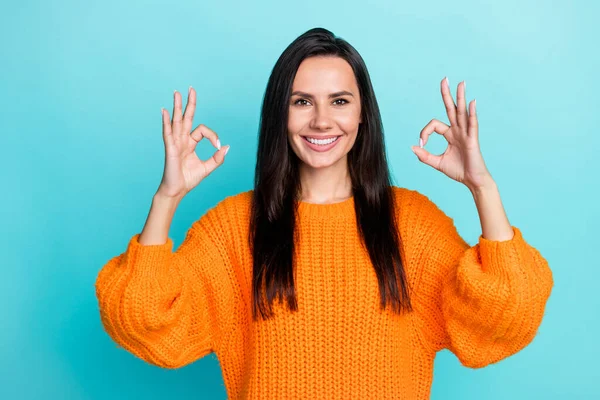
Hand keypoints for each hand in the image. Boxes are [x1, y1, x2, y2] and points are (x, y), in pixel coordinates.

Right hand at [157, 87, 229, 199]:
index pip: (202, 130)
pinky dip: (166, 122)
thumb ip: (217, 158)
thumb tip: (226, 147)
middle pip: (186, 117)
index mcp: (191, 143)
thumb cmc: (188, 180)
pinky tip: (164, 111)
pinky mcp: (170, 148)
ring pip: (176, 121)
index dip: (213, 136)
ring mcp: (175, 143)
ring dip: (177, 106)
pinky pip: (167, 133)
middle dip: (189, 103)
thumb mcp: (207, 168)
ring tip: (177, 93)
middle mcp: (182, 140)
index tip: (218, 147)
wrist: (177, 191)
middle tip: (191, 88)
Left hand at [411, 77, 492, 191]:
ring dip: (461, 97)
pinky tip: (472, 103)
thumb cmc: (458, 171)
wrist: (472, 181)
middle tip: (445, 79)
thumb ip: (424, 156)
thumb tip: (413, 147)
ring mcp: (466, 134)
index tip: (422, 145)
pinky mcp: (472, 140)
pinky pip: (472, 124)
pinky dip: (472, 114)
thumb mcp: (437, 163)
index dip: (425, 132)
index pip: (434, 125)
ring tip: (461, 83)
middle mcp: (458, 131)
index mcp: (450, 135)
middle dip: (447, 94)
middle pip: (451, 109)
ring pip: (462, 112)